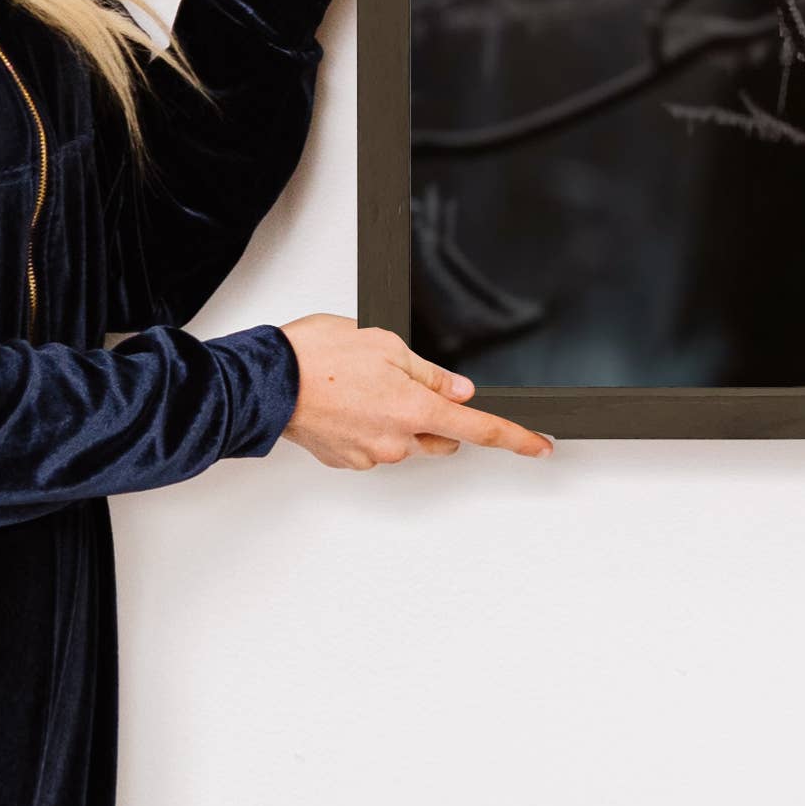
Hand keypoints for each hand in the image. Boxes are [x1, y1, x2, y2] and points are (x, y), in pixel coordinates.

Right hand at [278, 314, 554, 469]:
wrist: (264, 382)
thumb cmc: (317, 357)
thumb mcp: (387, 346)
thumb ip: (430, 374)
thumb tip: (459, 390)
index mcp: (414, 410)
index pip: (480, 428)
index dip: (515, 438)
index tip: (540, 447)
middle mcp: (396, 441)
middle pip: (441, 436)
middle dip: (437, 416)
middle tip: (406, 383)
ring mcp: (369, 455)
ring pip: (405, 441)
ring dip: (399, 419)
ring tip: (365, 386)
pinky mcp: (345, 460)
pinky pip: (374, 445)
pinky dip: (371, 427)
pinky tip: (349, 403)